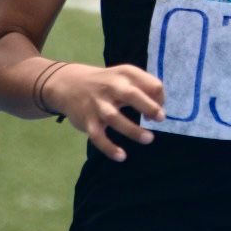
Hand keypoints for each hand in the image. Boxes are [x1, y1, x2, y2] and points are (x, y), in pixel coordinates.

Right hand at [41, 63, 165, 161]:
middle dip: (148, 107)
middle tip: (161, 118)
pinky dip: (109, 148)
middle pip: (131, 95)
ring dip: (132, 130)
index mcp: (126, 74)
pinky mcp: (87, 121)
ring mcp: (98, 104)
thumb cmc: (107, 82)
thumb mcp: (125, 76)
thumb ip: (145, 88)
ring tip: (149, 139)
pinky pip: (98, 136)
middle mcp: (111, 87)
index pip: (150, 83)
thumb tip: (160, 109)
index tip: (159, 112)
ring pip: (114, 117)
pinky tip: (121, 156)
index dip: (159, 98)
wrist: (69, 84)